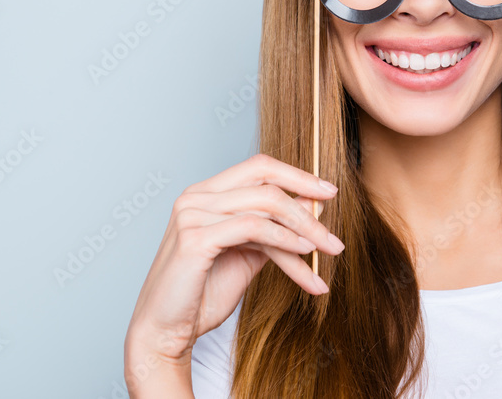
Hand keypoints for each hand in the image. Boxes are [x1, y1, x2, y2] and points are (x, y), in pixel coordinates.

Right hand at [123, 153, 343, 381]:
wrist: (166, 334)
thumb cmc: (202, 296)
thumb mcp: (249, 255)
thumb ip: (275, 229)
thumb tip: (311, 207)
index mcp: (205, 194)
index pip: (258, 167)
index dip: (297, 175)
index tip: (328, 191)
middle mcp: (196, 196)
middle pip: (265, 177)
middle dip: (306, 193)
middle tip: (335, 210)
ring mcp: (192, 214)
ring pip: (266, 204)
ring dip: (304, 227)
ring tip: (329, 250)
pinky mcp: (195, 238)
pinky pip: (254, 228)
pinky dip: (286, 240)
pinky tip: (305, 256)